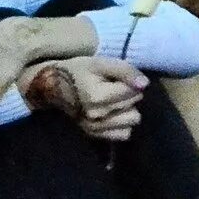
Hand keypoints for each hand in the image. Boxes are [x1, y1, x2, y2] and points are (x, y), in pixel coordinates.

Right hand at [24, 56, 145, 141]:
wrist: (54, 87)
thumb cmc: (80, 71)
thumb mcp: (102, 63)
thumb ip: (125, 71)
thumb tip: (144, 84)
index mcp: (97, 96)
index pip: (135, 90)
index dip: (130, 81)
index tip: (116, 79)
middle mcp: (96, 116)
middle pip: (134, 104)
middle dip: (129, 95)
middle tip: (112, 88)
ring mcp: (95, 128)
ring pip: (133, 120)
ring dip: (128, 110)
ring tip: (113, 102)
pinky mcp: (95, 135)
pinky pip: (124, 134)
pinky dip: (122, 124)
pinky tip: (113, 114)